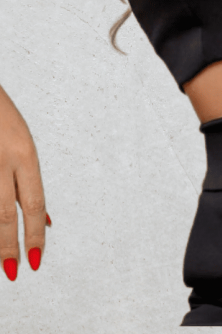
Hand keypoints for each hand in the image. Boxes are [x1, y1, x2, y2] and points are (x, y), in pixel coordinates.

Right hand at [0, 85, 49, 280]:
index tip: (35, 260)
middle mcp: (3, 161)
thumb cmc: (1, 120)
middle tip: (14, 271)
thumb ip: (28, 184)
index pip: (33, 203)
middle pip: (4, 214)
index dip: (35, 235)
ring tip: (0, 259)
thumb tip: (48, 221)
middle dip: (8, 247)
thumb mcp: (23, 146)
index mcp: (24, 155)